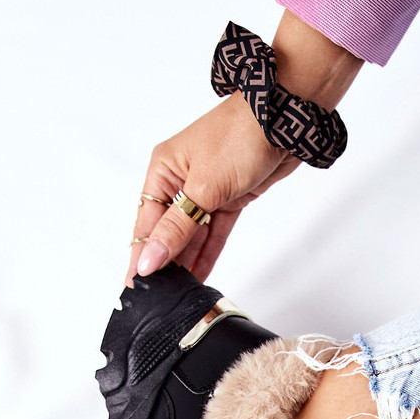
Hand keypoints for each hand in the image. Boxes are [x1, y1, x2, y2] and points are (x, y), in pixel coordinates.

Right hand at [128, 11, 362, 283]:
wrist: (283, 121)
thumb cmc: (240, 135)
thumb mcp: (203, 187)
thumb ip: (177, 228)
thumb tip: (150, 258)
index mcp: (163, 170)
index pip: (146, 223)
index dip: (141, 256)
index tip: (136, 286)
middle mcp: (180, 180)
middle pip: (167, 231)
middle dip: (164, 263)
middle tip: (158, 297)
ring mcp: (206, 190)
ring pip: (191, 235)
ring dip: (186, 262)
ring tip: (178, 293)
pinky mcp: (229, 198)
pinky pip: (213, 232)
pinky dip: (208, 253)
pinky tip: (199, 275)